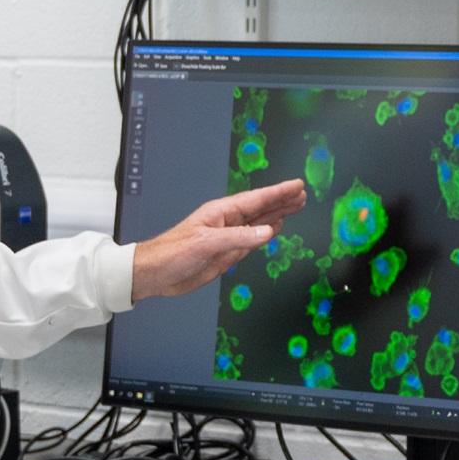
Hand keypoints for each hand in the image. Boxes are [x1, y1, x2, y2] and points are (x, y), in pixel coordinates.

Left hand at [132, 179, 307, 301]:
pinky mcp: (227, 253)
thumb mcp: (207, 242)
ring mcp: (228, 237)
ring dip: (277, 214)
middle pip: (261, 208)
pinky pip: (252, 240)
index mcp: (221, 212)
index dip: (278, 192)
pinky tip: (276, 227)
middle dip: (282, 200)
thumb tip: (269, 232)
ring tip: (296, 205)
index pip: (256, 199)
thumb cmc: (172, 252)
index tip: (296, 185)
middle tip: (302, 194)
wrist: (155, 274)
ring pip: (259, 223)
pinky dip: (266, 233)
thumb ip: (239, 237)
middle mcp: (227, 222)